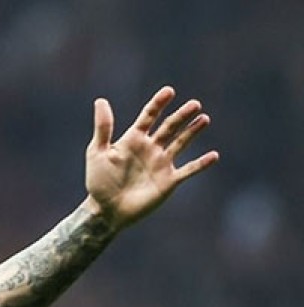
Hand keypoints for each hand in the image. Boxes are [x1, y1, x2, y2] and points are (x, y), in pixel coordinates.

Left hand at [83, 86, 218, 228]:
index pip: (149, 116)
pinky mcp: (169, 181)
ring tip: (204, 119)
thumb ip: (103, 128)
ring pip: (181, 143)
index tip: (169, 91)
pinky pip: (188, 170)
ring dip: (192, 132)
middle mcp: (150, 148)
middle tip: (195, 104)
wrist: (106, 210)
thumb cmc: (98, 181)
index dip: (158, 104)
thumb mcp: (98, 152)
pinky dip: (201, 164)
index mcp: (133, 139)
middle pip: (169, 127)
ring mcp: (161, 163)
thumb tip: (101, 101)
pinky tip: (214, 156)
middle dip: (181, 115)